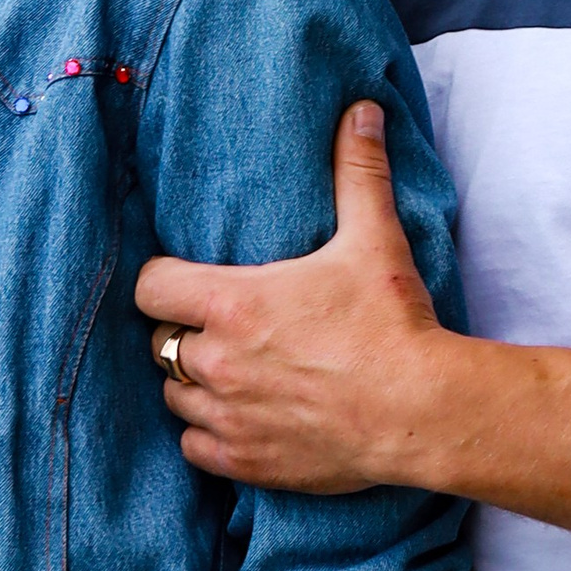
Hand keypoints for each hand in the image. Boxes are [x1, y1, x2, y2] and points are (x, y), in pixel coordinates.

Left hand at [136, 101, 454, 493]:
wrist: (420, 410)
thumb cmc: (392, 323)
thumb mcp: (374, 238)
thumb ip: (358, 170)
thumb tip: (361, 109)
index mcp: (232, 303)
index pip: (150, 287)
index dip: (165, 279)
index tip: (188, 279)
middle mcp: (218, 362)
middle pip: (160, 341)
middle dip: (184, 331)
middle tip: (223, 324)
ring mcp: (228, 417)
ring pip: (173, 395)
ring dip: (194, 382)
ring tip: (230, 370)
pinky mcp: (246, 461)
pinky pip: (193, 447)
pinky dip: (208, 435)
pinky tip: (239, 418)